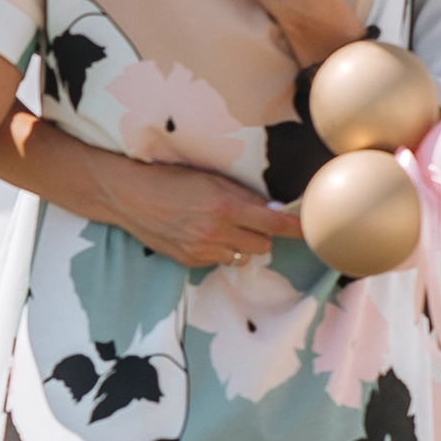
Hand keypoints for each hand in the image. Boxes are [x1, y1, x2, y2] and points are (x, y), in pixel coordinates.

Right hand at [93, 156, 297, 271]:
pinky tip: (201, 234)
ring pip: (242, 257)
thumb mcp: (210, 179)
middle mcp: (216, 232)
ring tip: (221, 227)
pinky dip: (219, 250)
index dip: (296, 229)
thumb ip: (243, 196)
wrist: (128, 196)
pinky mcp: (189, 261)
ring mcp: (202, 250)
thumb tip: (273, 210)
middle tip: (249, 220)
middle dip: (262, 235)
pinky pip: (219, 261)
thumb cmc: (169, 179)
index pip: (274, 225)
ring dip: (240, 244)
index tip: (313, 231)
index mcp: (225, 207)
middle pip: (263, 246)